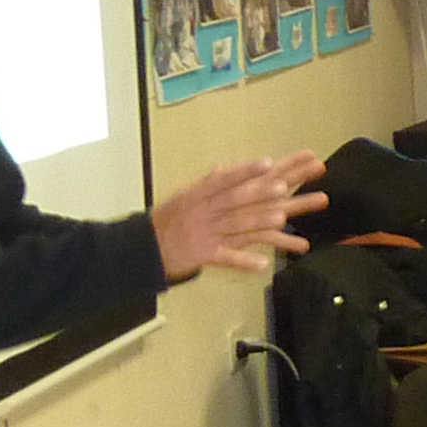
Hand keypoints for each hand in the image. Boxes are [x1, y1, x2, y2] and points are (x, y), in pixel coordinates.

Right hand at [153, 153, 327, 279]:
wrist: (144, 248)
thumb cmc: (167, 220)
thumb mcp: (184, 197)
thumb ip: (206, 184)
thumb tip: (222, 169)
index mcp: (198, 195)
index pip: (225, 180)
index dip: (246, 171)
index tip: (267, 162)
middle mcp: (202, 211)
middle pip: (234, 200)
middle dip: (259, 193)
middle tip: (283, 187)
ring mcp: (204, 233)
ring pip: (234, 226)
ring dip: (258, 222)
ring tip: (282, 218)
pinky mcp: (204, 255)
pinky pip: (227, 258)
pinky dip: (244, 262)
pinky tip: (264, 264)